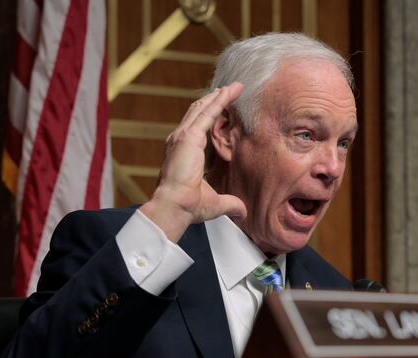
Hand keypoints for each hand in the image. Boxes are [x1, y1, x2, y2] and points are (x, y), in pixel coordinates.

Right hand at [140, 82, 247, 241]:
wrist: (174, 205)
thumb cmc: (188, 206)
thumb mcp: (214, 203)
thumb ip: (229, 203)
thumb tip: (243, 211)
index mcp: (183, 152)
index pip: (197, 127)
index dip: (209, 115)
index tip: (221, 106)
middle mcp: (180, 140)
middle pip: (199, 112)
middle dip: (214, 100)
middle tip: (228, 89)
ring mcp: (183, 136)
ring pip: (203, 109)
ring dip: (219, 96)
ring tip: (233, 87)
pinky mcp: (189, 136)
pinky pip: (207, 113)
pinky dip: (219, 100)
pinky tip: (230, 91)